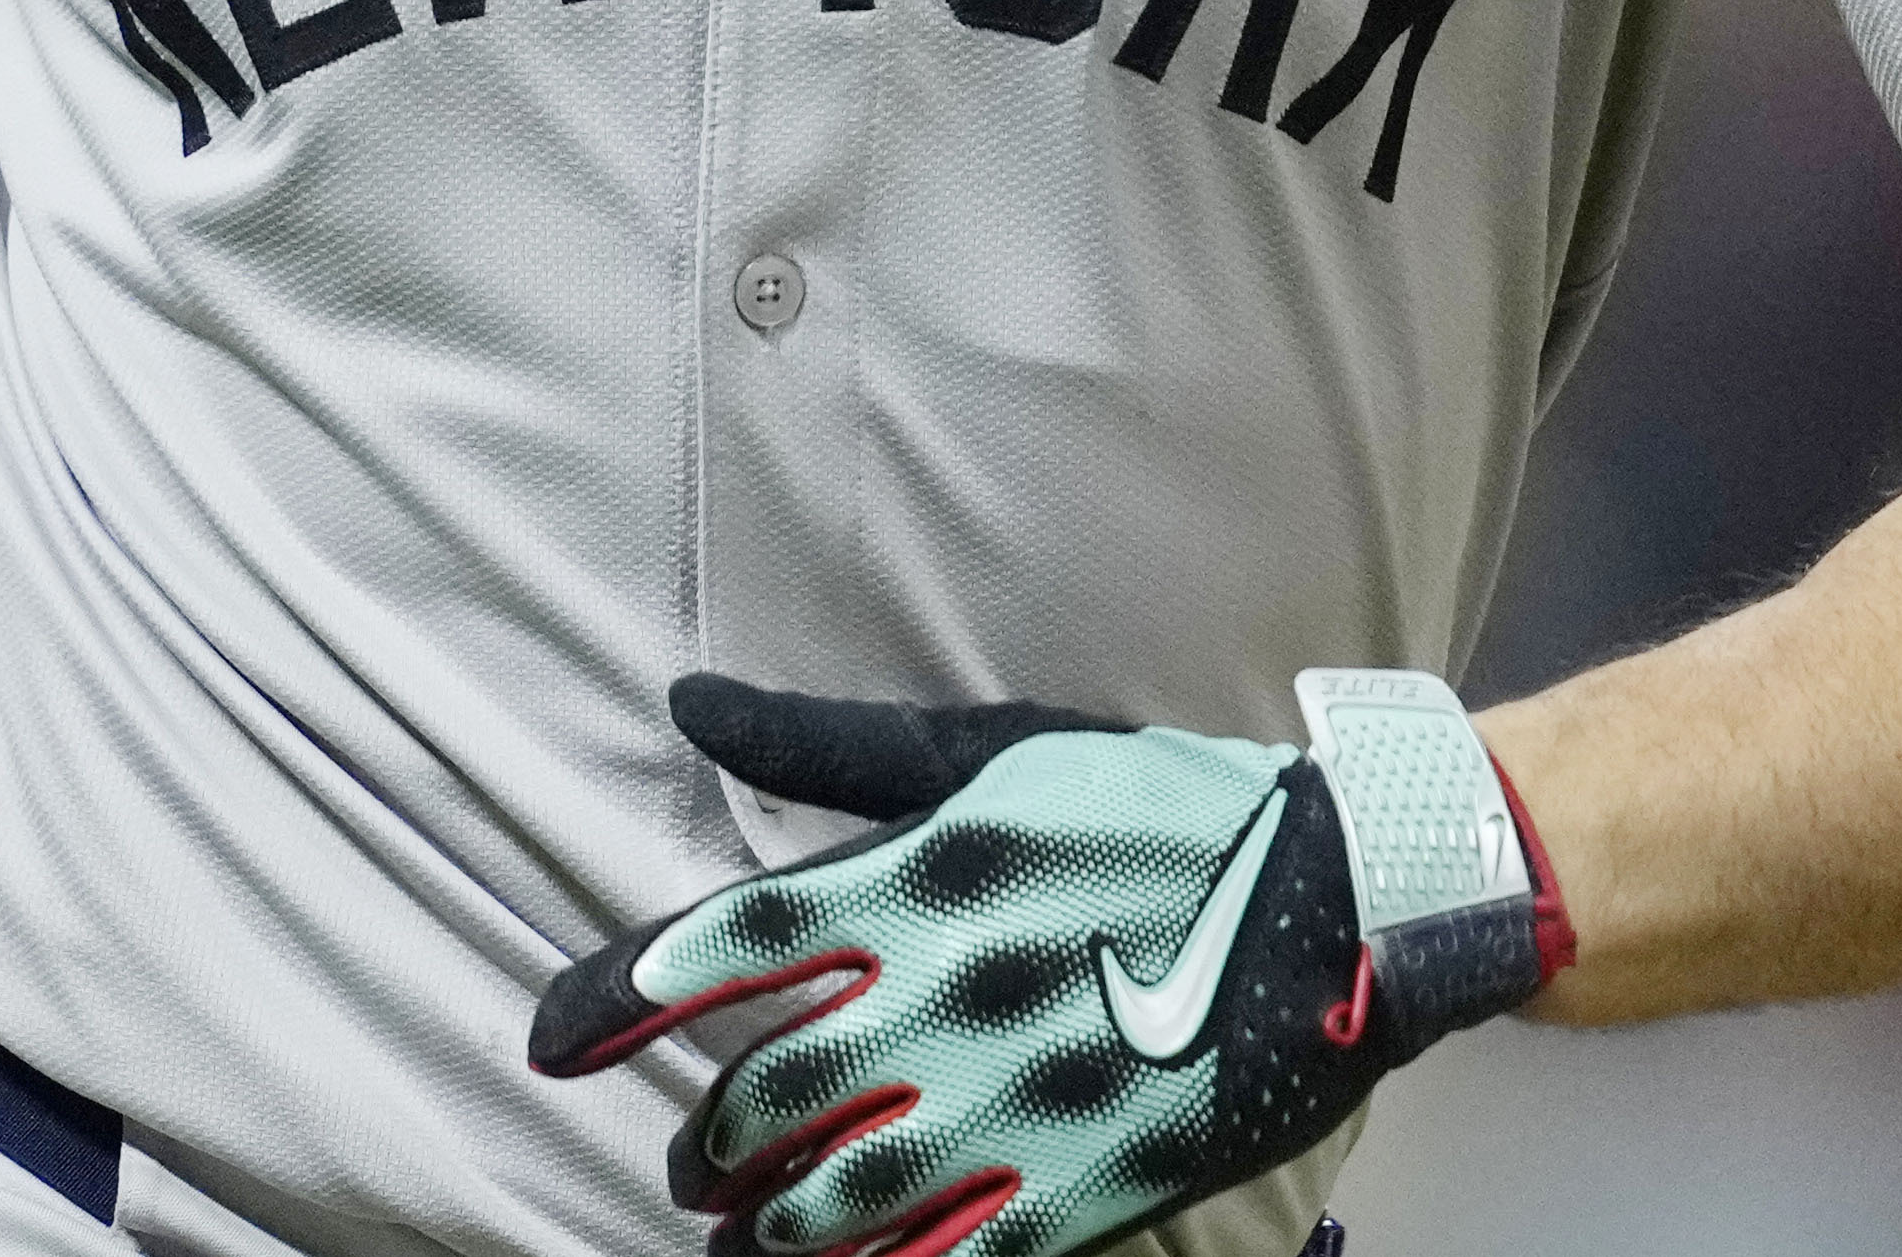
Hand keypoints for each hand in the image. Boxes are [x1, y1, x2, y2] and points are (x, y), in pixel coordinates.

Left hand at [527, 669, 1564, 1256]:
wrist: (1349, 899)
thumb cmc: (1163, 811)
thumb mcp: (994, 748)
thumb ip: (833, 743)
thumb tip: (691, 698)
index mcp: (923, 873)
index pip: (723, 943)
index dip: (617, 1000)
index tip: (552, 1044)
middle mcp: (952, 991)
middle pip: (762, 1096)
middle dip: (703, 1145)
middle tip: (693, 1161)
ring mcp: (1018, 1101)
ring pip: (831, 1202)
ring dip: (761, 1229)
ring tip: (742, 1234)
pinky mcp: (1083, 1185)